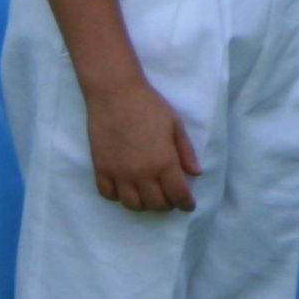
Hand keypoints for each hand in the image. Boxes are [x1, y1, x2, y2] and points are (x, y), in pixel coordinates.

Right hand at [86, 74, 200, 211]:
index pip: (178, 195)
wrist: (115, 93)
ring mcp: (119, 173)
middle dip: (167, 205)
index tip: (188, 205)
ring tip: (150, 196)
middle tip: (170, 199)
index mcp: (164, 162)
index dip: (186, 204)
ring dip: (144, 205)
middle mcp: (141, 173)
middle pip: (156, 204)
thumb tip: (196, 174)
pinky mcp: (101, 168)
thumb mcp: (175, 125)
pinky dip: (119, 197)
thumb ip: (186, 152)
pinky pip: (109, 194)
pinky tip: (127, 189)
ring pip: (132, 205)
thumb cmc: (149, 105)